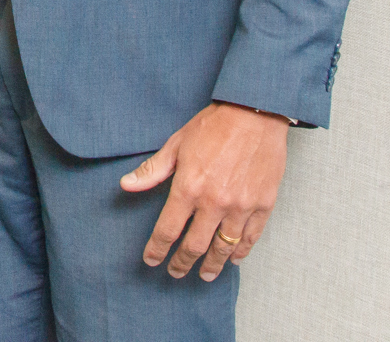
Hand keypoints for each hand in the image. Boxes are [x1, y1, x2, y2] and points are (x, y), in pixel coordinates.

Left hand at [122, 102, 288, 280]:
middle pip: (195, 246)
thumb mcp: (176, 144)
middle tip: (176, 272)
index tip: (151, 260)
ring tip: (205, 275)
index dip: (157, 249)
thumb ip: (153, 170)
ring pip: (224, 248)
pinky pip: (250, 237)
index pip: (167, 230)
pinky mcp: (263, 205)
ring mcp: (241, 206)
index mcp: (189, 188)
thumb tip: (126, 185)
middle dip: (182, 262)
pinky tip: (233, 259)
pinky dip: (240, 252)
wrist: (255, 113)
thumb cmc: (214, 125)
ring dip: (212, 266)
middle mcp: (214, 203)